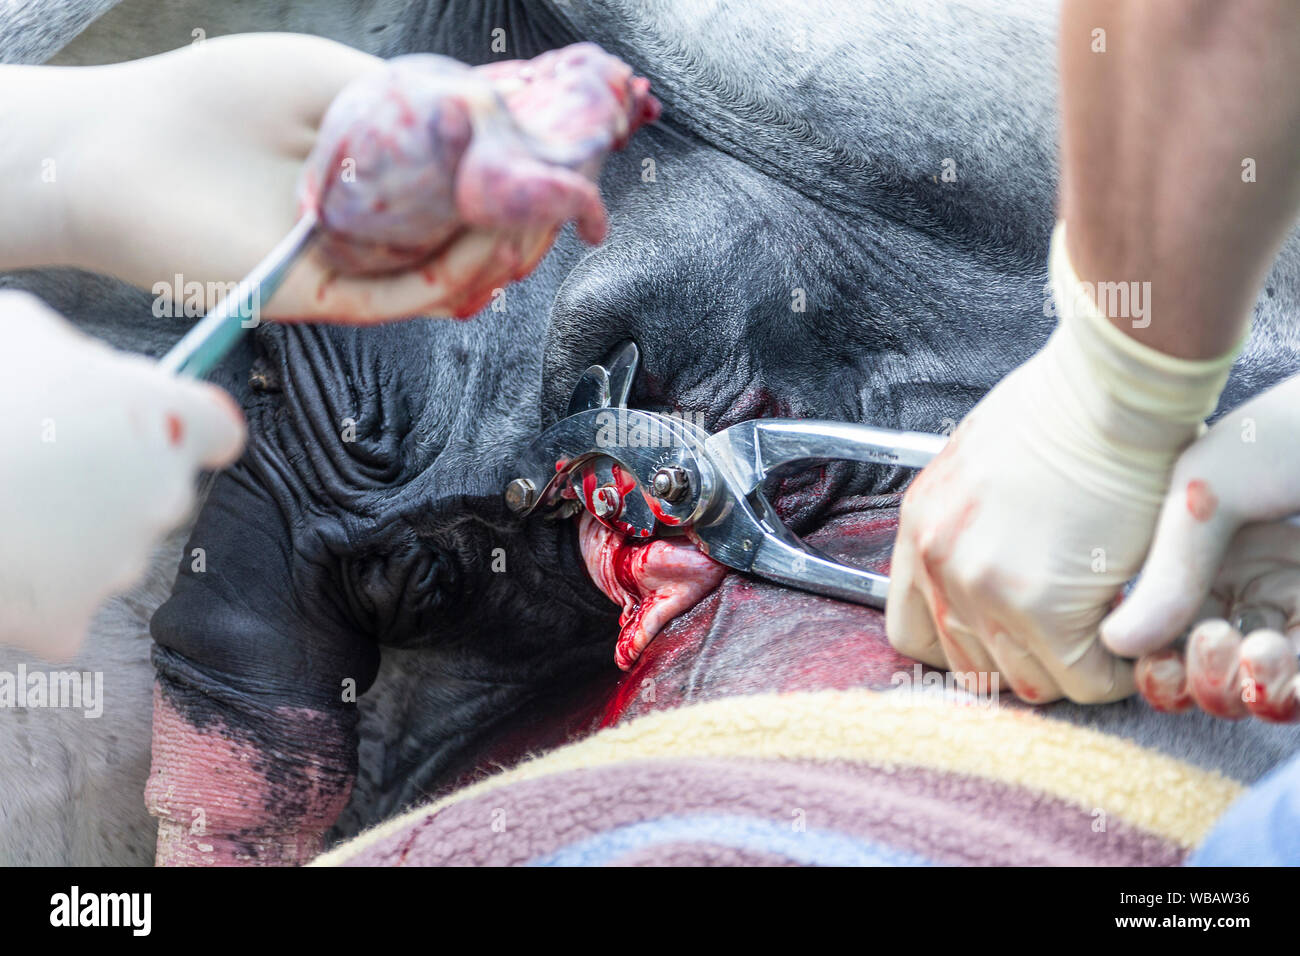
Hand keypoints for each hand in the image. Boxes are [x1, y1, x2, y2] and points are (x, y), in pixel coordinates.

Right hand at [0, 291, 244, 658]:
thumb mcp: (20, 332)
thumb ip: (75, 353)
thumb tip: (89, 373)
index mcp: (168, 420)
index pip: (215, 429)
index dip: (183, 424)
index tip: (153, 426)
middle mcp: (165, 496)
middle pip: (156, 487)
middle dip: (111, 475)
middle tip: (38, 457)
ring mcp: (120, 564)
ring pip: (106, 545)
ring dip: (67, 529)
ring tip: (3, 501)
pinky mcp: (68, 620)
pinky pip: (61, 606)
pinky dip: (29, 591)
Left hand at [9, 34, 656, 323]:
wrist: (122, 153)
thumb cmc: (218, 101)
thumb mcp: (334, 80)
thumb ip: (416, 102)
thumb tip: (500, 109)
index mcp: (381, 166)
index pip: (470, 178)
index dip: (523, 171)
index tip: (569, 158)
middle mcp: (378, 220)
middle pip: (473, 230)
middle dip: (527, 216)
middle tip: (569, 198)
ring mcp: (359, 262)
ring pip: (453, 269)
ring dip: (504, 249)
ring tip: (540, 221)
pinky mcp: (331, 298)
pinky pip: (408, 296)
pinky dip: (455, 276)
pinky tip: (488, 252)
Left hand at [885, 223, 1238, 703]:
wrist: (1110, 391)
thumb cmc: (1067, 409)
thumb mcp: (982, 459)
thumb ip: (971, 521)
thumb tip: (997, 558)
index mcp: (921, 527)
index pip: (912, 633)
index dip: (964, 648)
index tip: (1007, 640)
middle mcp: (938, 561)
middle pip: (968, 667)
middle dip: (1023, 662)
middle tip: (1070, 643)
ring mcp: (982, 587)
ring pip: (1027, 681)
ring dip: (1071, 669)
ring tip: (1104, 636)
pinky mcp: (1040, 607)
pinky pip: (1083, 680)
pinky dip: (1114, 672)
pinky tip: (1132, 637)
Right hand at [1102, 375, 1299, 721]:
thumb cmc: (1288, 437)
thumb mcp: (1206, 491)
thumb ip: (1166, 571)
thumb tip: (1117, 644)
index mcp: (1192, 555)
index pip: (1155, 634)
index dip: (1147, 661)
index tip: (1148, 656)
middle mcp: (1241, 587)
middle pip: (1202, 675)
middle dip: (1198, 682)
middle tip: (1212, 641)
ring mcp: (1292, 608)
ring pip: (1254, 692)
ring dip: (1247, 691)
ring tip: (1259, 651)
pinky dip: (1286, 692)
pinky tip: (1278, 655)